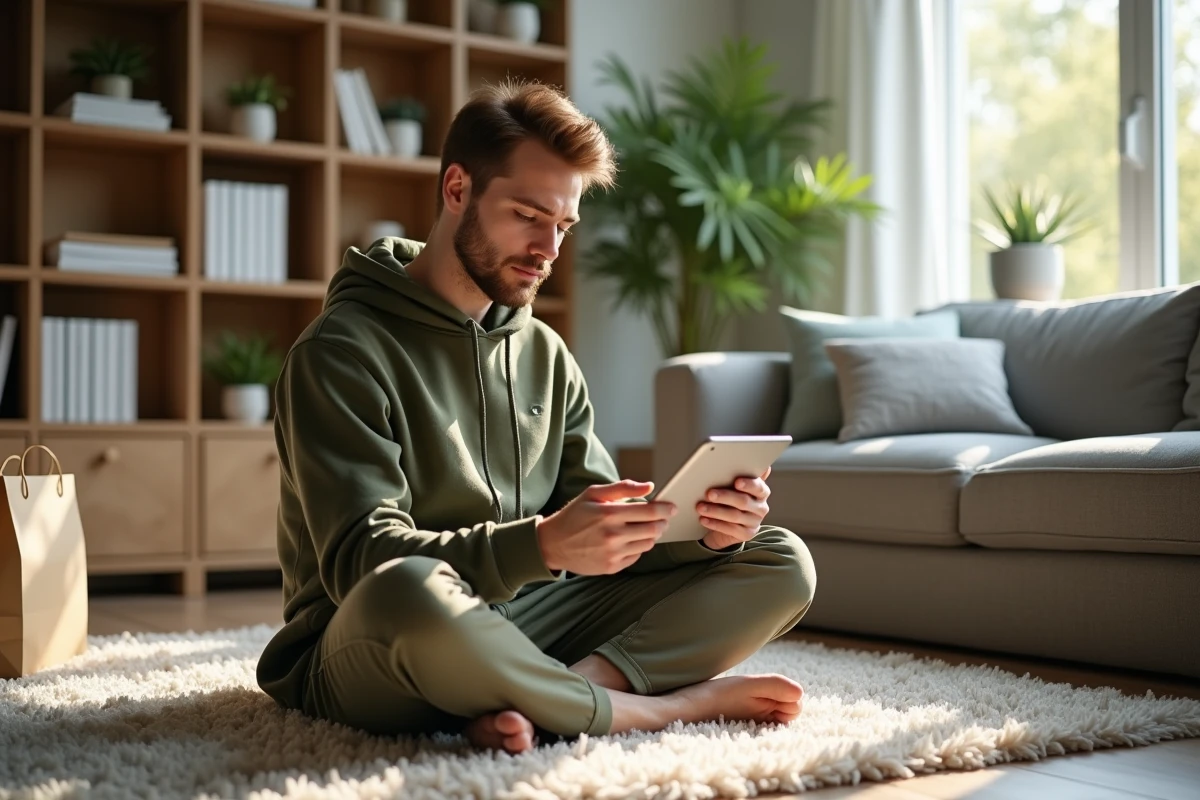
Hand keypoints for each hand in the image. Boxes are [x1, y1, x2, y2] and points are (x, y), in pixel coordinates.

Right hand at [536, 480, 676, 574]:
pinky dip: (638, 547)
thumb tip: (650, 486)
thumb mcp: (593, 494)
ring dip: (652, 535)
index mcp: (609, 514)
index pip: (650, 511)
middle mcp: (613, 535)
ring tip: (645, 528)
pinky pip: (636, 556)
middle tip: (663, 518)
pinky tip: (629, 540)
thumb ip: (623, 488)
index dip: (665, 508)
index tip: (672, 507)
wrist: (553, 544)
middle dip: (663, 522)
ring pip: (647, 544)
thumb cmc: (574, 515)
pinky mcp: (611, 567)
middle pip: (654, 529)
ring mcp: (612, 554)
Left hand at [698, 467, 771, 550]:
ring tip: (700, 507)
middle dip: (725, 496)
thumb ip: (738, 473)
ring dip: (715, 511)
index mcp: (761, 491)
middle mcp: (761, 507)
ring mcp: (754, 522)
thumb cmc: (729, 499)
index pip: (759, 487)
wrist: (725, 524)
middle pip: (743, 501)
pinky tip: (703, 519)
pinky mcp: (747, 534)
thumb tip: (750, 461)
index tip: (736, 482)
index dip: (749, 484)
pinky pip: (730, 529)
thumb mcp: (732, 486)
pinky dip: (715, 524)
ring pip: (735, 516)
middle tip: (709, 493)